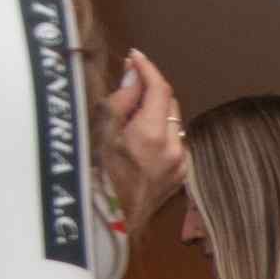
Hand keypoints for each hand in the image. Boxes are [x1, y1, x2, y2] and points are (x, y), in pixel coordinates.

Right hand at [107, 48, 185, 210]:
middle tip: (128, 85)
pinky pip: (173, 143)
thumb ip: (122, 100)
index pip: (159, 89)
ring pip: (172, 124)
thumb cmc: (98, 175)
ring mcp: (180, 163)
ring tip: (130, 115)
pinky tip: (140, 139)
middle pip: (168, 104)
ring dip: (155, 112)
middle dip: (151, 90)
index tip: (134, 56)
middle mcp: (174, 147)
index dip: (148, 69)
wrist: (110, 222)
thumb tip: (134, 75)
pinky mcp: (181, 175)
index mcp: (152, 134)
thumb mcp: (102, 132)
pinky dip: (159, 133)